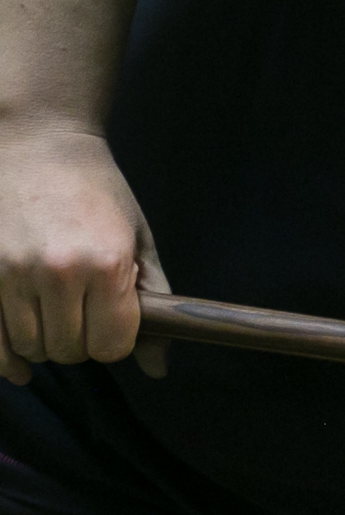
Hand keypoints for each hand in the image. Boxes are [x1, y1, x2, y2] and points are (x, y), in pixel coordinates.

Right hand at [0, 122, 168, 384]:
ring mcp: (10, 275)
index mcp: (106, 264)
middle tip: (85, 314)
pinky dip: (7, 358)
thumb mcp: (138, 238)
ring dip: (46, 343)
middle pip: (70, 351)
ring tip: (55, 313)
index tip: (114, 322)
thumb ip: (153, 300)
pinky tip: (19, 364)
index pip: (112, 346)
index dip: (116, 341)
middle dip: (82, 342)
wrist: (38, 146)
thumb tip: (159, 368)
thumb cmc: (98, 192)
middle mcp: (57, 273)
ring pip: (31, 348)